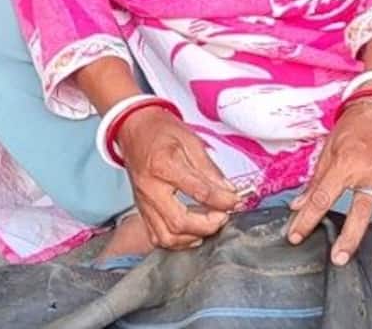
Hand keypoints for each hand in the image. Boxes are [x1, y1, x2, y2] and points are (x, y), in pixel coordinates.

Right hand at [113, 106, 243, 250]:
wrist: (134, 130)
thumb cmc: (162, 132)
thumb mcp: (191, 141)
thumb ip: (210, 169)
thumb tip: (228, 191)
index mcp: (164, 166)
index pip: (199, 192)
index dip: (223, 201)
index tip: (236, 201)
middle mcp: (150, 189)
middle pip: (179, 222)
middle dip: (208, 225)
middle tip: (224, 216)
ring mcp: (143, 203)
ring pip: (166, 236)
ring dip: (193, 237)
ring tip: (210, 225)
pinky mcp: (142, 210)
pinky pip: (157, 236)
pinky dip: (177, 241)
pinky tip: (193, 234)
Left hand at [283, 100, 371, 267]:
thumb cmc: (356, 124)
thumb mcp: (329, 148)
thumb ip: (316, 180)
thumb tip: (298, 205)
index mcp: (348, 163)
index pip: (323, 197)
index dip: (306, 219)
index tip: (296, 236)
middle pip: (362, 211)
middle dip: (351, 237)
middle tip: (340, 257)